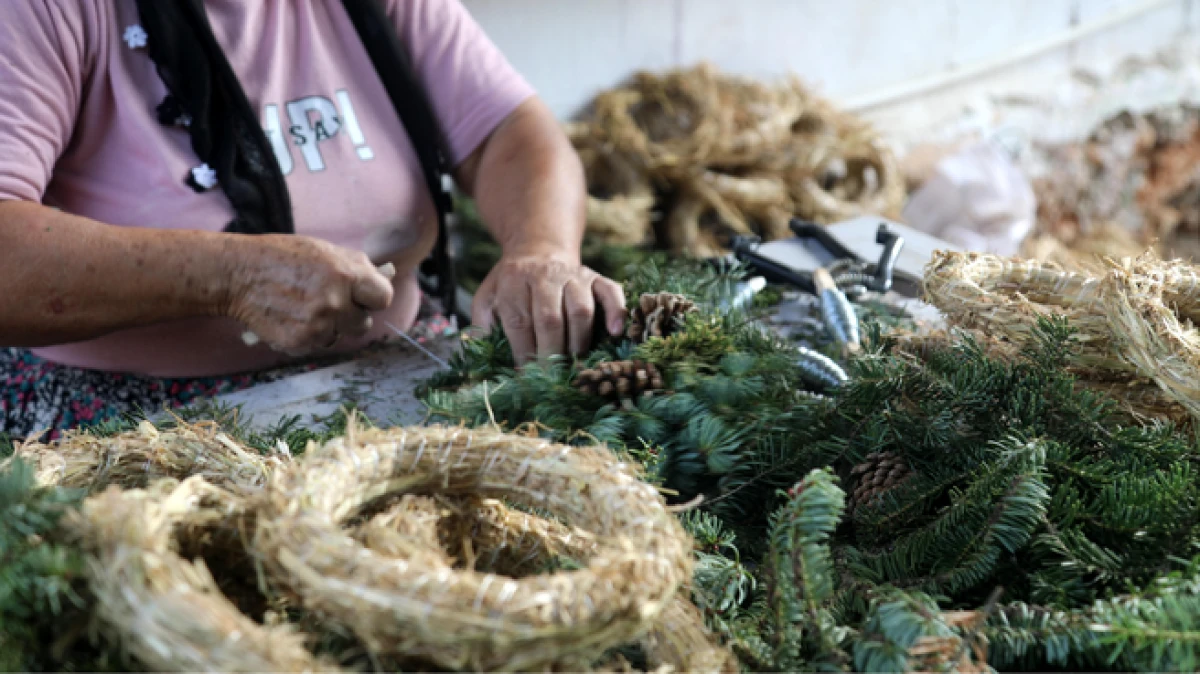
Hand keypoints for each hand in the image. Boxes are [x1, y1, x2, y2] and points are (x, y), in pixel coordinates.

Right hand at [222, 234, 393, 354]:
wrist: (237, 274)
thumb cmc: (283, 257)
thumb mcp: (325, 250)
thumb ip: (356, 266)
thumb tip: (384, 277)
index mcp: (346, 275)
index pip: (383, 298)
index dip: (373, 297)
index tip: (363, 296)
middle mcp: (335, 303)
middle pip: (364, 323)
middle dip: (351, 314)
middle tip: (329, 301)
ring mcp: (317, 326)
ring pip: (340, 336)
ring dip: (329, 326)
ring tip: (305, 306)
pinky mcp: (299, 342)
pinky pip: (317, 344)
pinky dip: (308, 335)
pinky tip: (292, 316)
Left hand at [471, 251, 625, 364]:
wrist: (538, 248)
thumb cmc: (511, 282)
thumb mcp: (486, 296)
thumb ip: (480, 324)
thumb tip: (477, 352)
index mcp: (513, 282)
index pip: (519, 322)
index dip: (523, 353)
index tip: (525, 377)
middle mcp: (544, 276)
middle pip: (550, 319)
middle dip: (550, 353)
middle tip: (551, 378)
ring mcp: (573, 275)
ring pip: (581, 310)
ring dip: (579, 341)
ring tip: (576, 363)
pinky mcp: (595, 277)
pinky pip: (611, 292)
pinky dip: (616, 312)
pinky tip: (615, 332)